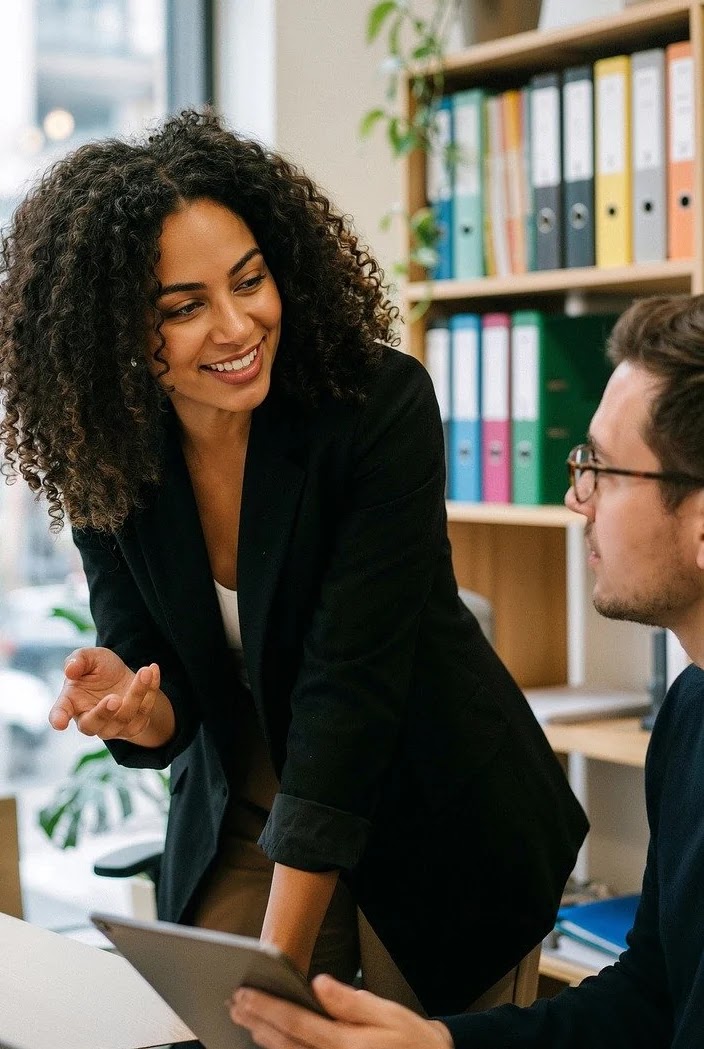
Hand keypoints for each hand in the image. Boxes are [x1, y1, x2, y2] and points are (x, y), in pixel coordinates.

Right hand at [48, 646, 160, 740]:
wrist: (125, 678)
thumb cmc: (100, 669)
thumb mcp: (91, 657)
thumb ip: (79, 660)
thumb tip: (70, 670)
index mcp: (71, 703)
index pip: (60, 713)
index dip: (58, 718)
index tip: (60, 723)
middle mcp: (90, 719)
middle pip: (93, 725)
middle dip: (104, 713)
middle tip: (115, 699)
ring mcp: (113, 727)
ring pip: (125, 717)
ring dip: (137, 694)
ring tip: (144, 672)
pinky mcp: (134, 725)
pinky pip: (145, 712)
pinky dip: (151, 690)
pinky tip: (152, 670)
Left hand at [230, 974, 453, 1048]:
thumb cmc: (413, 1043)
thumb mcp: (389, 1014)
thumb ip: (352, 1002)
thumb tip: (320, 984)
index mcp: (345, 1044)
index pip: (295, 1022)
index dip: (267, 1007)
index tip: (245, 993)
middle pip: (284, 1044)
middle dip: (256, 1021)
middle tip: (233, 1002)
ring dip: (263, 1039)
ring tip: (244, 1019)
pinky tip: (270, 1042)